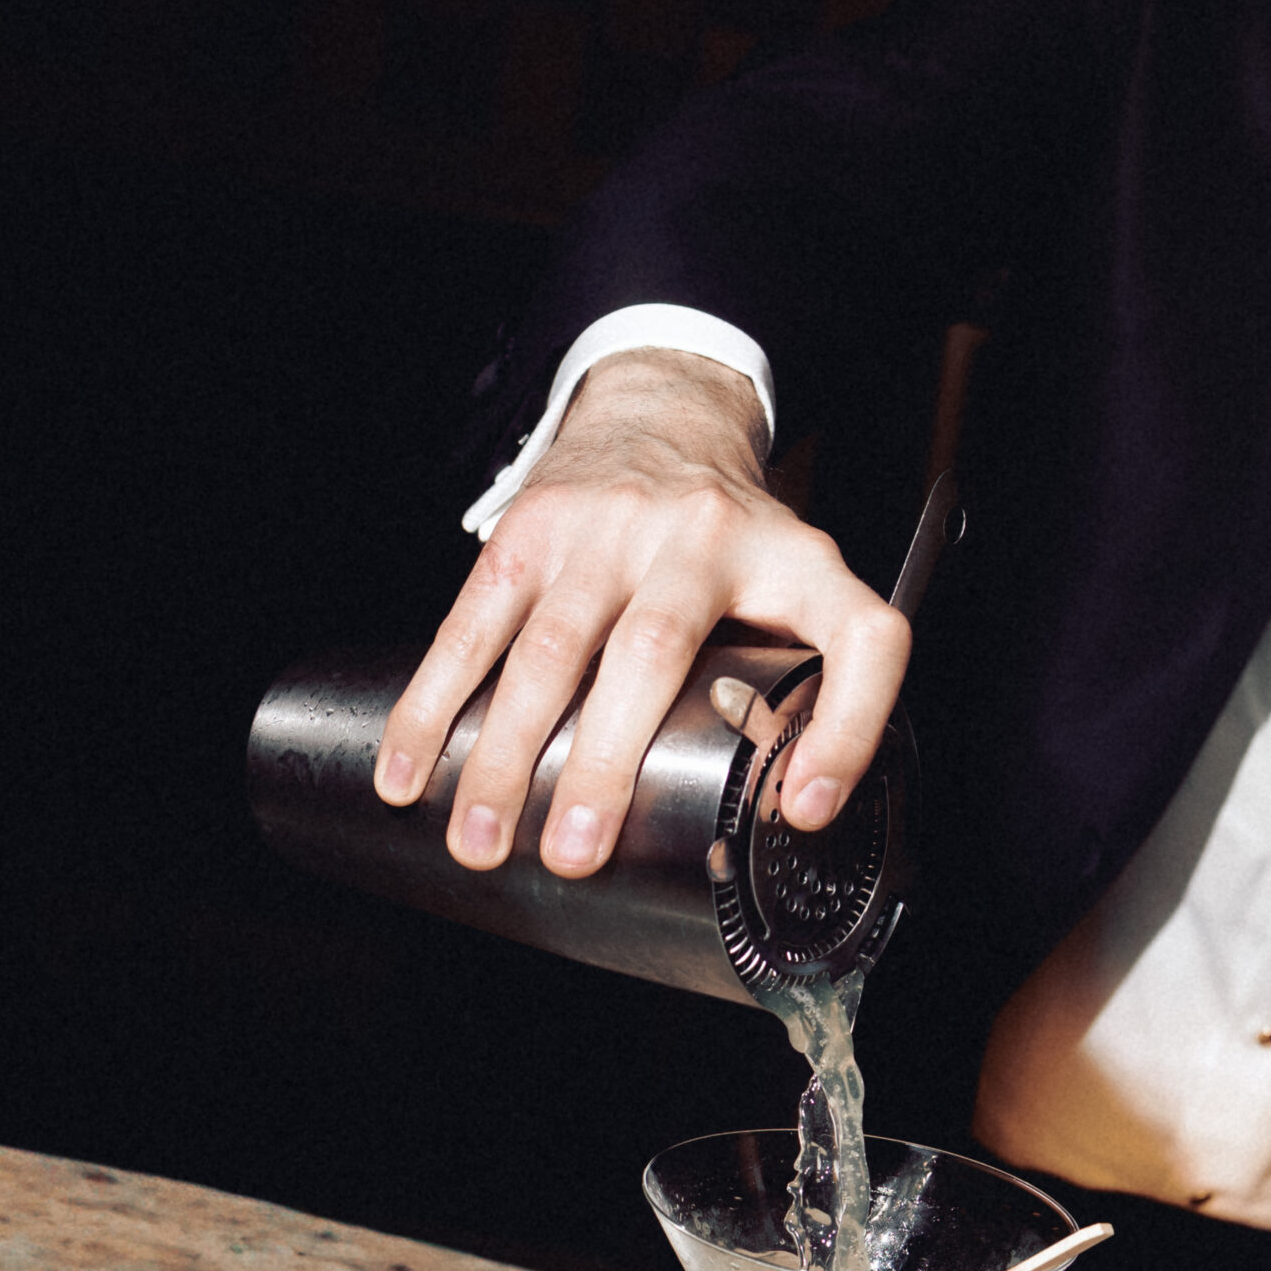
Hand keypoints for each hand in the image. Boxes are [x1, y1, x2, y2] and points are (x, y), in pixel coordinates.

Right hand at [373, 348, 913, 876]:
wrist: (664, 416)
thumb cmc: (737, 542)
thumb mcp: (802, 591)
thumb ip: (818, 685)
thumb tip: (798, 806)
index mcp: (797, 563)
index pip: (860, 639)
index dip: (848, 729)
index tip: (803, 806)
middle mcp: (703, 537)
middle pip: (652, 653)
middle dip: (605, 764)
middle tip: (573, 853)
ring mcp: (608, 529)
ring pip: (549, 647)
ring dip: (505, 754)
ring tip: (481, 840)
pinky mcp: (532, 529)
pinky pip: (473, 625)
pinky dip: (435, 704)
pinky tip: (409, 771)